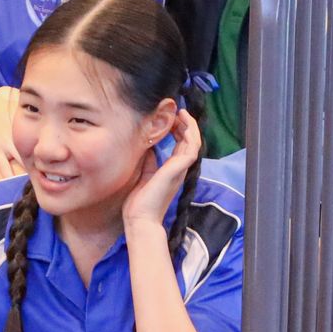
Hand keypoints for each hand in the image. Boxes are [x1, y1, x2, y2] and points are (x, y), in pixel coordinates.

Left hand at [123, 109, 202, 236]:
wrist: (140, 219)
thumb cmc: (139, 203)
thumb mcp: (143, 174)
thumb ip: (148, 160)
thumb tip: (147, 145)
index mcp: (171, 171)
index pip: (180, 146)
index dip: (178, 131)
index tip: (170, 120)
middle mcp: (179, 169)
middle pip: (189, 141)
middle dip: (184, 124)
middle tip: (176, 112)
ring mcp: (181, 169)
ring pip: (194, 142)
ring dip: (189, 125)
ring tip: (181, 113)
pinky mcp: (179, 169)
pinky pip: (192, 147)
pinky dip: (190, 132)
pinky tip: (182, 122)